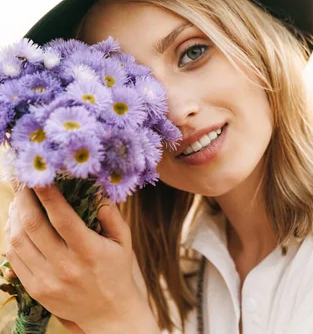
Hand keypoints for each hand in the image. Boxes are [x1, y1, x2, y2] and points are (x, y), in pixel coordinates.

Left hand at [3, 185, 158, 332]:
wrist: (109, 313)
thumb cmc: (117, 271)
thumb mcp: (123, 242)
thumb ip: (111, 214)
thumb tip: (94, 190)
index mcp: (89, 251)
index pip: (62, 217)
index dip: (48, 194)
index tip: (41, 177)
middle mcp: (65, 266)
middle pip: (32, 226)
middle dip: (24, 200)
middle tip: (24, 184)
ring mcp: (47, 280)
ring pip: (17, 241)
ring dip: (14, 217)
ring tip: (20, 202)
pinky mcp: (35, 290)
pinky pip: (14, 259)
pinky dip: (11, 238)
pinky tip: (18, 225)